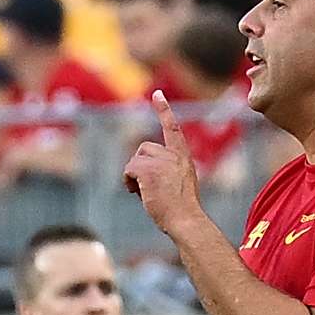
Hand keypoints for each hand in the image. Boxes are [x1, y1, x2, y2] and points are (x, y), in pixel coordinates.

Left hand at [123, 91, 206, 235]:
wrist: (186, 220)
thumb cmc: (182, 211)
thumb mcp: (179, 185)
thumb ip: (165, 172)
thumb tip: (139, 174)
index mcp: (183, 157)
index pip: (173, 128)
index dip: (164, 110)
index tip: (157, 94)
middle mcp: (174, 155)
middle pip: (144, 148)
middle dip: (139, 165)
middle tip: (145, 187)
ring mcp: (162, 162)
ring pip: (135, 159)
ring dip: (134, 175)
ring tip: (143, 192)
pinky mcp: (149, 171)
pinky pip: (129, 169)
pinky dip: (128, 181)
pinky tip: (137, 192)